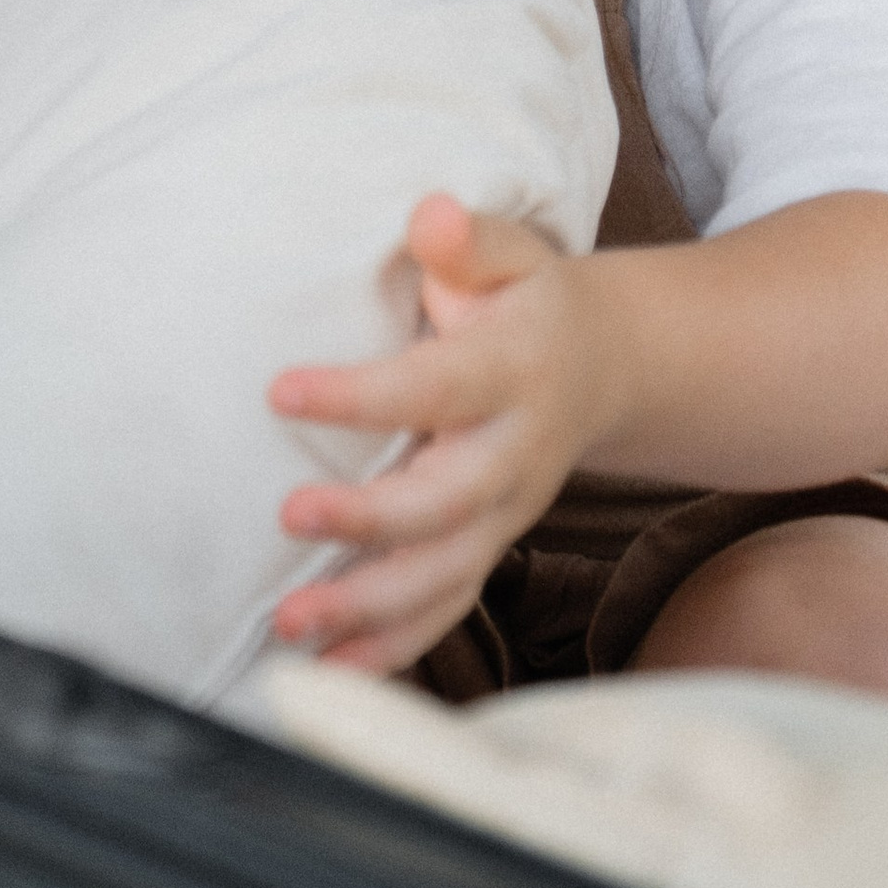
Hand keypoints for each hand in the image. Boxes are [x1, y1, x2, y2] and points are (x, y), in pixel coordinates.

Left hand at [267, 195, 593, 675]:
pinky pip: (447, 609)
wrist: (607, 367)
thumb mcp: (512, 254)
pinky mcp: (487, 548)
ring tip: (290, 624)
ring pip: (446, 575)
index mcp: (514, 372)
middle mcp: (514, 455)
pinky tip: (330, 672)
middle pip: (446, 501)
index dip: (362, 396)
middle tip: (288, 516)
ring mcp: (505, 514)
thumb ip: (465, 240)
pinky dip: (392, 650)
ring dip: (370, 608)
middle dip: (370, 520)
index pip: (434, 387)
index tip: (280, 391)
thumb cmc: (529, 301)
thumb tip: (428, 215)